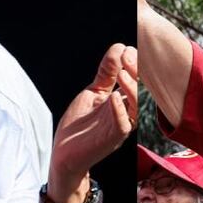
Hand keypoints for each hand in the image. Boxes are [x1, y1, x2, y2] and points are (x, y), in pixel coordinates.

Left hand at [48, 44, 137, 192]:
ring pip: (135, 107)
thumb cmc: (78, 125)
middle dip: (135, 72)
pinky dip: (120, 110)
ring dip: (130, 89)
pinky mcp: (112, 139)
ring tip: (122, 74)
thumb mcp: (92, 93)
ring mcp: (119, 126)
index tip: (127, 49)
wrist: (63, 154)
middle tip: (127, 56)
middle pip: (139, 91)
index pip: (134, 81)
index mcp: (121, 101)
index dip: (133, 65)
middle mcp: (124, 113)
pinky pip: (123, 125)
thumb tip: (119, 48)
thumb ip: (106, 74)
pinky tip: (113, 97)